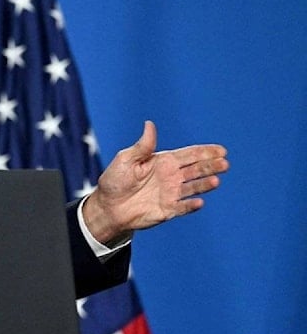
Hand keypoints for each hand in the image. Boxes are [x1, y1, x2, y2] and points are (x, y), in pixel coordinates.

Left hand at [83, 121, 228, 244]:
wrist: (108, 206)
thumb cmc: (115, 180)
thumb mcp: (126, 159)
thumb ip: (142, 146)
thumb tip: (149, 124)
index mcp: (164, 161)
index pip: (189, 155)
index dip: (206, 152)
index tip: (221, 150)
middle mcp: (172, 176)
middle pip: (197, 170)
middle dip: (211, 166)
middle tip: (224, 163)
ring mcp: (172, 193)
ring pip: (193, 187)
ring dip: (205, 184)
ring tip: (215, 180)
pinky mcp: (168, 210)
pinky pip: (182, 207)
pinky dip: (191, 205)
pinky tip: (199, 202)